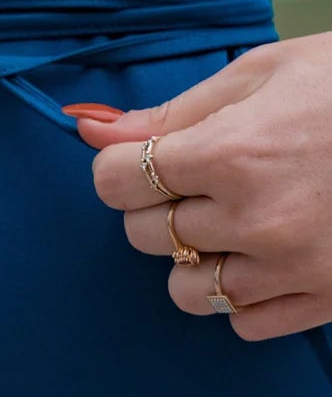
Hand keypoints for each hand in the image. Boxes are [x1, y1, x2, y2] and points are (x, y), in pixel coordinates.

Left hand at [69, 33, 331, 340]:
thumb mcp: (262, 73)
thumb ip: (173, 111)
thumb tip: (88, 128)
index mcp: (233, 152)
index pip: (116, 180)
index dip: (121, 165)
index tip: (145, 156)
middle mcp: (256, 218)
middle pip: (144, 233)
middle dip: (157, 205)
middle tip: (203, 177)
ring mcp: (293, 268)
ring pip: (186, 290)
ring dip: (195, 258)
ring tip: (233, 220)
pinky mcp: (326, 300)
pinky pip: (243, 324)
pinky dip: (243, 295)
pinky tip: (268, 254)